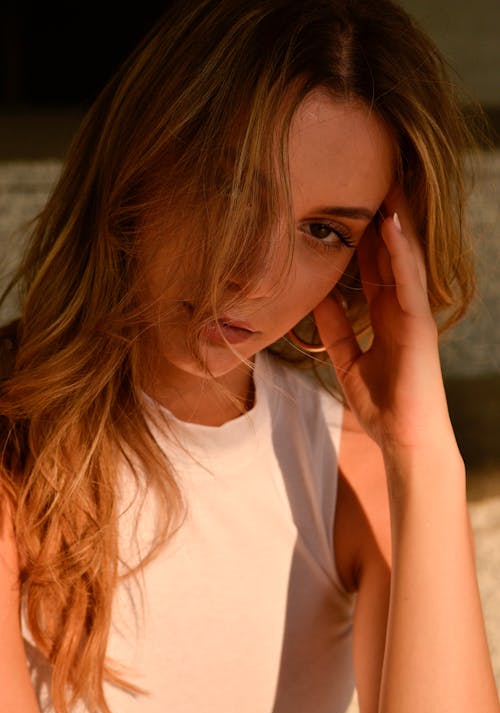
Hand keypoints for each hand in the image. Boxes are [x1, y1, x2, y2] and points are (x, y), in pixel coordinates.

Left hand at [314, 186, 452, 451]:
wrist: (404, 438)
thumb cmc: (382, 404)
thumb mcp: (347, 359)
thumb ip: (334, 329)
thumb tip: (317, 298)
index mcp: (385, 316)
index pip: (373, 266)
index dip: (363, 235)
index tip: (348, 203)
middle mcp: (401, 308)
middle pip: (390, 254)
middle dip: (381, 217)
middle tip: (370, 176)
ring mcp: (413, 314)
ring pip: (404, 258)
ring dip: (397, 220)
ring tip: (387, 181)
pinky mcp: (420, 324)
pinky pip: (408, 280)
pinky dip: (401, 251)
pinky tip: (393, 222)